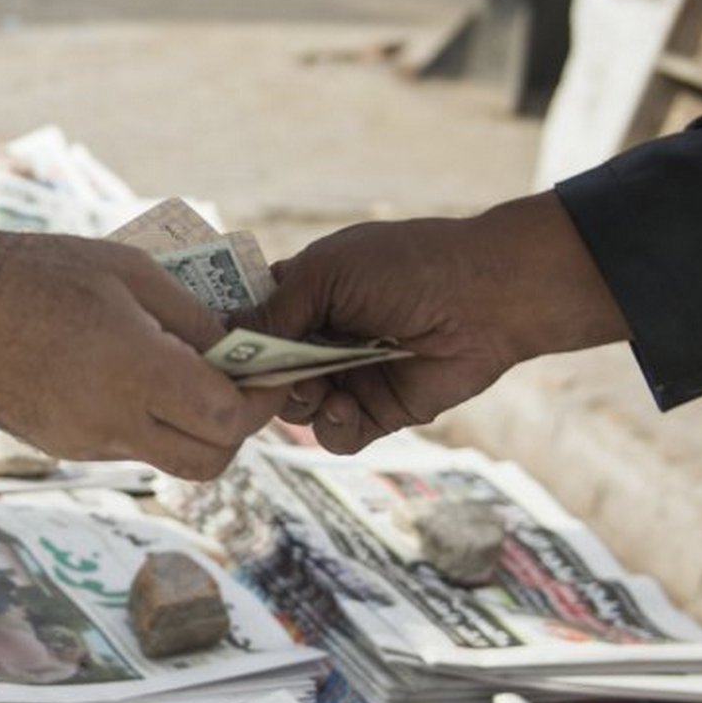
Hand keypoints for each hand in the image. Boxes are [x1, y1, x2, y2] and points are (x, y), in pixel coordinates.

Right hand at [0, 231, 284, 479]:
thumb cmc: (44, 272)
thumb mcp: (131, 271)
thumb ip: (192, 316)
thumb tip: (235, 347)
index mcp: (136, 373)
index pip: (226, 420)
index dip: (258, 403)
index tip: (264, 376)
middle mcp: (114, 421)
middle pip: (209, 462)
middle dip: (235, 432)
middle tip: (236, 390)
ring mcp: (86, 441)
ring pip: (168, 460)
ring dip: (192, 431)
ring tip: (183, 379)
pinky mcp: (64, 446)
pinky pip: (127, 449)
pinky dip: (149, 426)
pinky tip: (132, 381)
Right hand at [245, 191, 628, 452]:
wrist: (486, 297)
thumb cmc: (407, 266)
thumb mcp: (327, 273)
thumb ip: (276, 310)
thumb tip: (226, 340)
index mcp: (303, 295)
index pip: (249, 325)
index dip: (232, 342)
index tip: (215, 354)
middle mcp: (320, 339)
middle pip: (265, 375)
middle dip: (263, 380)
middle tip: (274, 377)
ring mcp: (347, 376)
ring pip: (295, 410)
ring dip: (299, 404)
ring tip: (319, 390)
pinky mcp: (378, 410)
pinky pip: (335, 435)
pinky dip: (332, 427)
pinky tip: (344, 406)